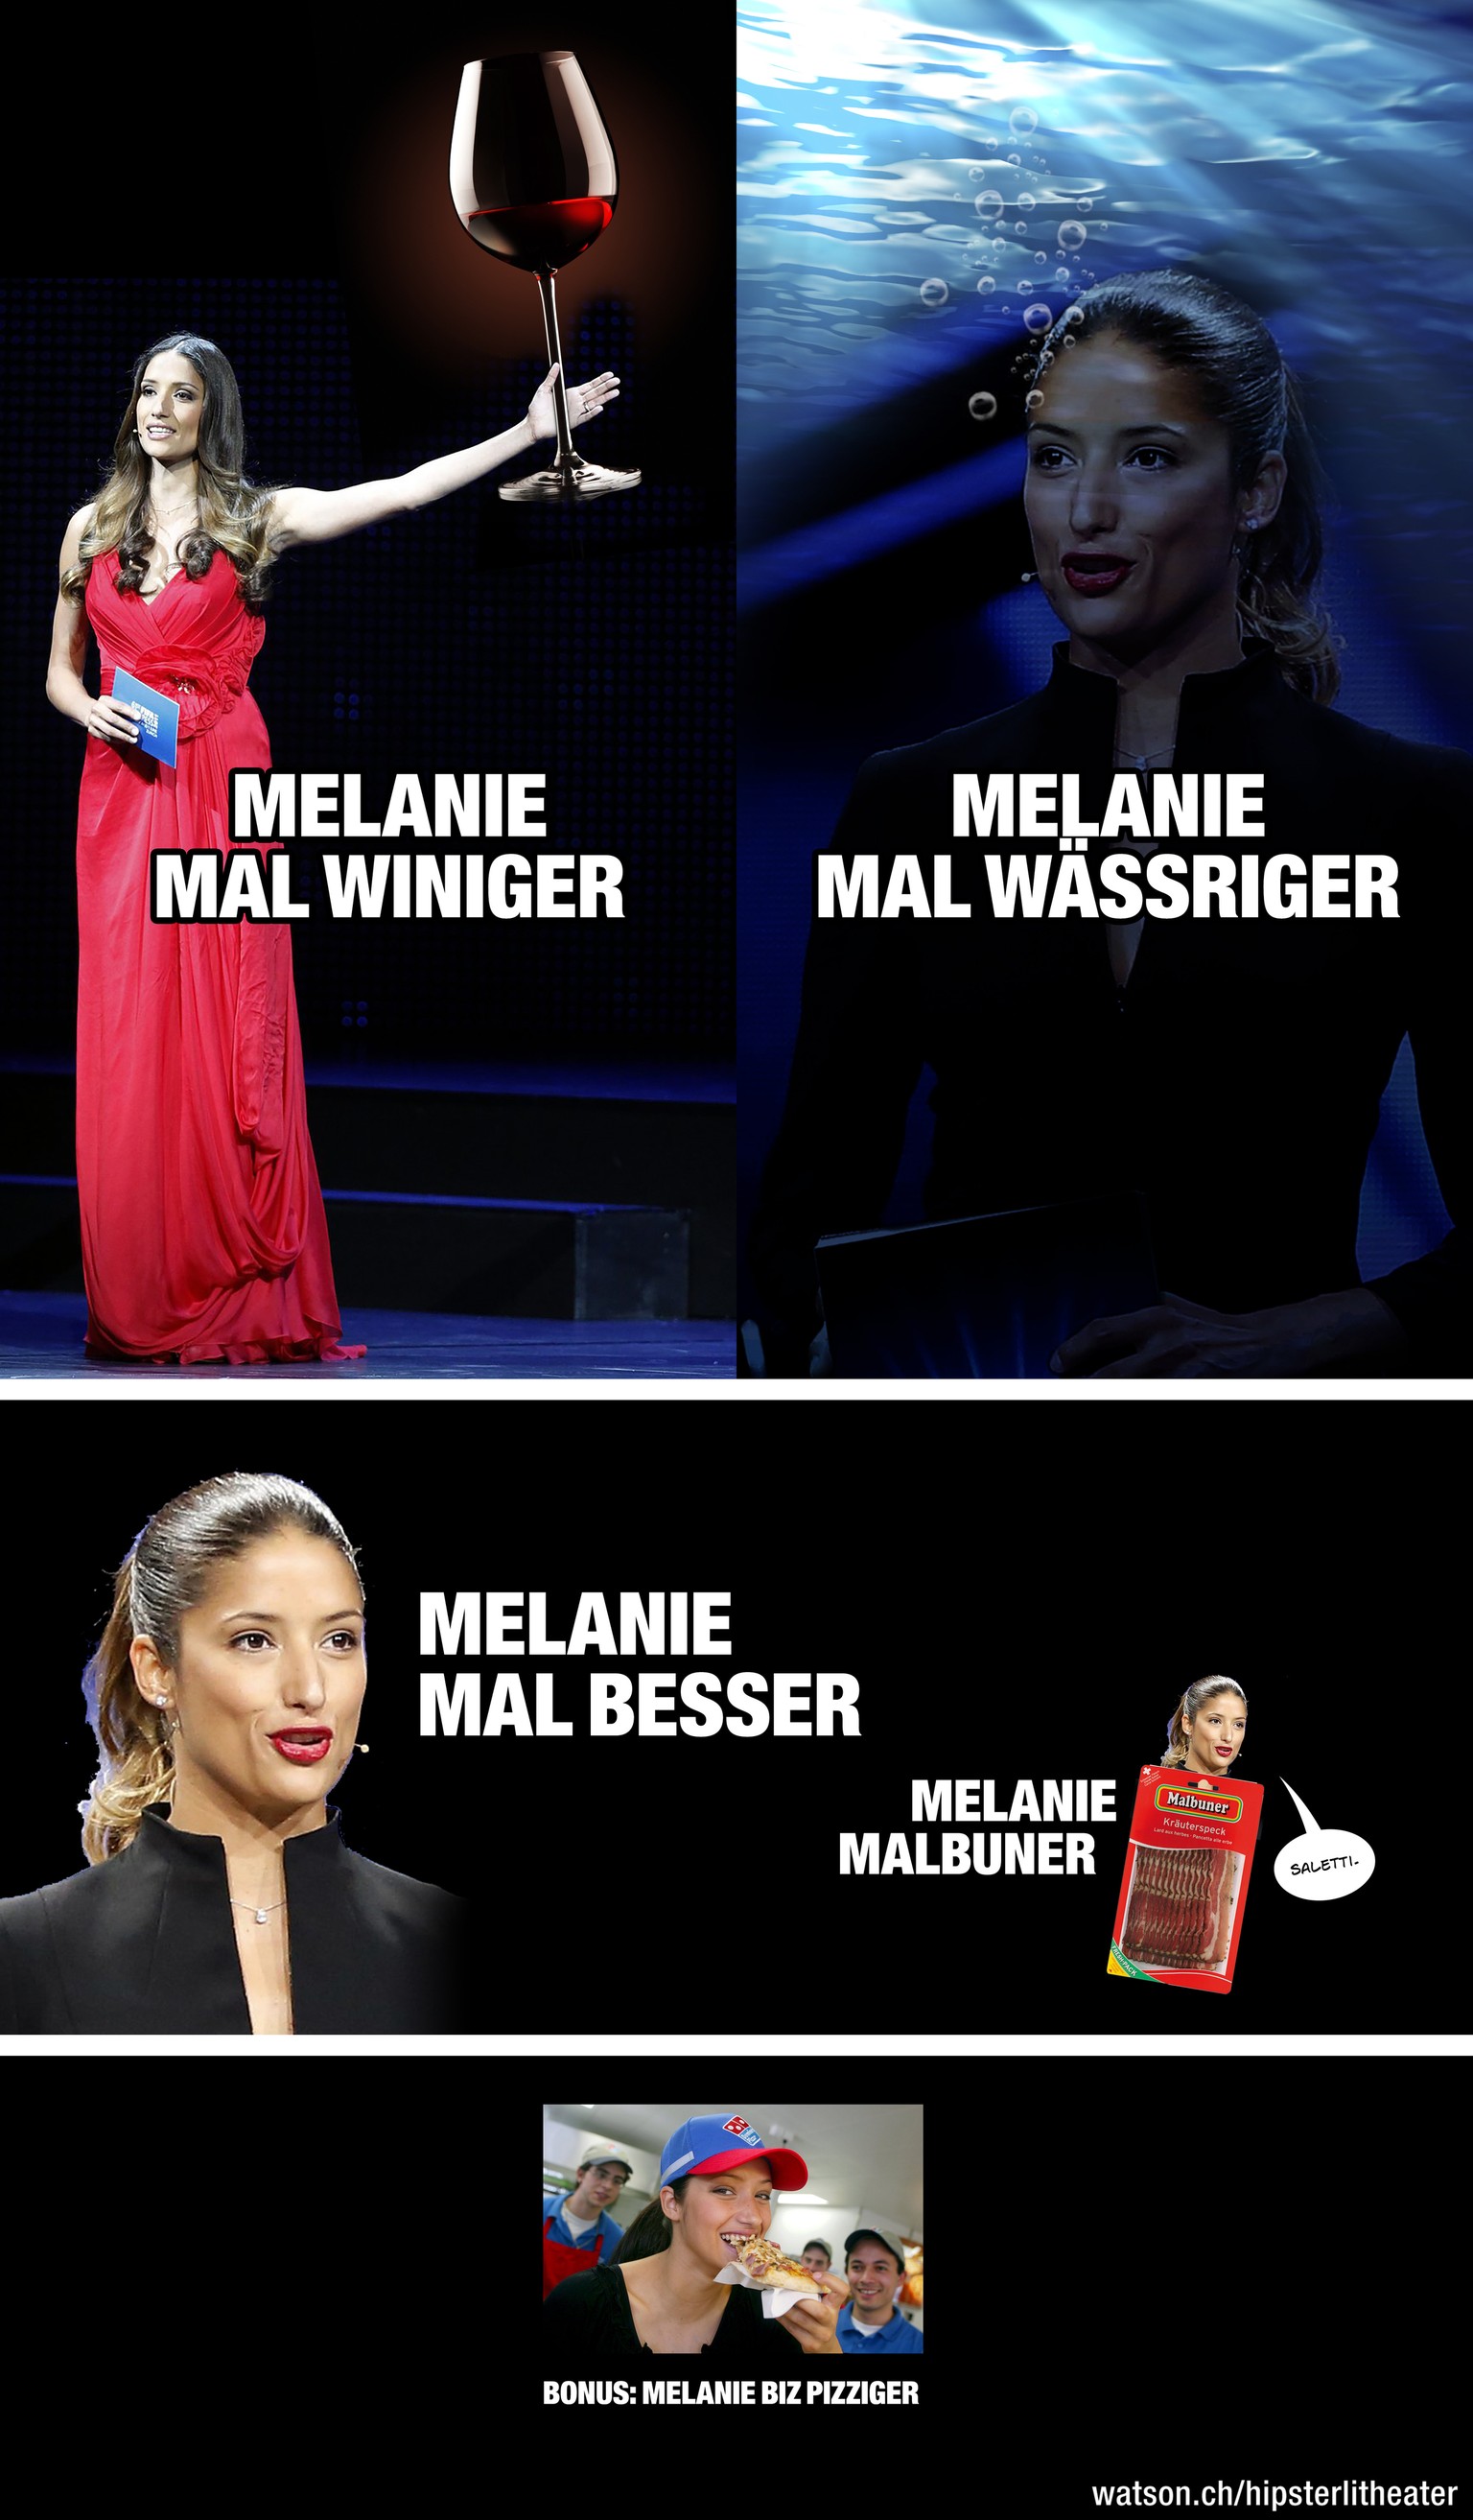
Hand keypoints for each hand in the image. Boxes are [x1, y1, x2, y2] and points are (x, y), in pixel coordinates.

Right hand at [86, 698, 142, 745]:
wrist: (88, 711)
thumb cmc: (107, 708)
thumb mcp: (113, 703)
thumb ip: (123, 709)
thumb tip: (139, 718)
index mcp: (104, 700)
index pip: (118, 706)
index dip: (129, 712)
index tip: (139, 717)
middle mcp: (97, 709)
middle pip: (113, 719)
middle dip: (126, 726)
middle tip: (136, 732)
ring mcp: (93, 720)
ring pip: (109, 730)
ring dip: (123, 736)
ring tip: (133, 740)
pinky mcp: (92, 730)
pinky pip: (106, 737)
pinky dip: (116, 740)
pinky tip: (124, 741)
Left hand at [526, 363, 619, 443]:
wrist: (533, 424)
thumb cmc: (537, 407)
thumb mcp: (544, 389)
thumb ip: (551, 378)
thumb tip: (556, 364)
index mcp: (570, 393)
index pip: (589, 385)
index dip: (600, 380)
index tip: (610, 375)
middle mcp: (576, 402)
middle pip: (595, 393)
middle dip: (606, 386)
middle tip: (618, 381)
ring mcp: (576, 412)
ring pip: (595, 404)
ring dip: (605, 398)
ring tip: (616, 392)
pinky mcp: (574, 422)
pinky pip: (586, 417)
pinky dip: (593, 412)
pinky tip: (600, 407)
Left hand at [778, 2269, 848, 2355]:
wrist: (825, 2346)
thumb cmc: (821, 2320)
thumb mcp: (824, 2306)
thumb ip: (815, 2293)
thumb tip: (794, 2276)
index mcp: (834, 2306)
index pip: (842, 2291)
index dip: (831, 2281)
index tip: (816, 2275)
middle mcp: (831, 2320)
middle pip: (819, 2311)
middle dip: (801, 2301)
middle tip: (787, 2292)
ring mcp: (822, 2334)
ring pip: (802, 2320)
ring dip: (787, 2309)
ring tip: (778, 2300)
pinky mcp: (811, 2344)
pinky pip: (794, 2330)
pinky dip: (784, 2320)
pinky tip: (778, 2313)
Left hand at [1049, 1285, 1408, 1377]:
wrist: (1269, 1345)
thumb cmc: (1219, 1327)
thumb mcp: (1181, 1305)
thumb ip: (1148, 1309)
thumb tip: (1112, 1313)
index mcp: (1157, 1317)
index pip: (1101, 1333)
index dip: (1072, 1351)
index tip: (1055, 1364)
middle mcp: (1165, 1345)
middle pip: (1109, 1375)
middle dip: (1082, 1386)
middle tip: (1064, 1390)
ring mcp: (1181, 1374)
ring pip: (1130, 1392)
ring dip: (1109, 1395)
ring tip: (1092, 1397)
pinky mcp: (1197, 1390)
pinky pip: (1158, 1402)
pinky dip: (1142, 1401)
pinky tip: (1135, 1400)